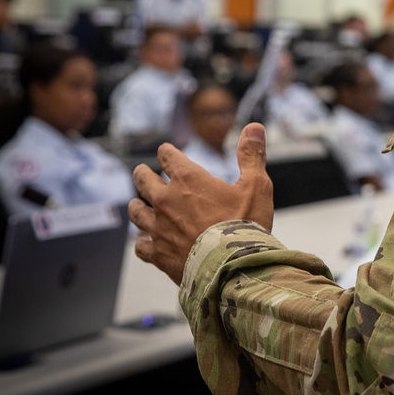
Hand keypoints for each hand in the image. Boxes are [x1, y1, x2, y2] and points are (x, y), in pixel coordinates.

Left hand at [129, 123, 273, 284]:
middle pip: (143, 180)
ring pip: (137, 211)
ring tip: (138, 204)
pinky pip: (140, 245)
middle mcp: (166, 200)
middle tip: (143, 172)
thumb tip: (254, 127)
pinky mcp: (157, 253)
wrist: (233, 267)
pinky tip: (146, 242)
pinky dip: (142, 242)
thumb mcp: (256, 185)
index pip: (167, 156)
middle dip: (143, 174)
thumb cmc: (245, 225)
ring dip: (138, 205)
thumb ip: (251, 155)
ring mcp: (158, 227)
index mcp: (188, 179)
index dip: (167, 152)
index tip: (167, 151)